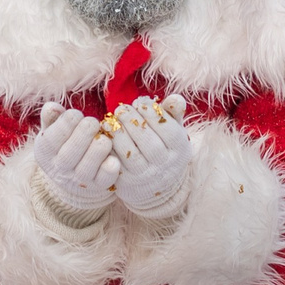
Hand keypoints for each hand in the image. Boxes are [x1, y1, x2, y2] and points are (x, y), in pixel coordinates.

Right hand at [33, 102, 118, 215]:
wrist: (72, 177)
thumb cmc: (64, 144)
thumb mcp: (53, 130)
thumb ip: (51, 118)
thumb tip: (53, 107)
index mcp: (45, 152)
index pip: (51, 140)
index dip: (65, 124)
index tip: (76, 114)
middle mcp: (59, 168)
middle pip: (68, 155)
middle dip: (82, 135)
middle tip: (93, 122)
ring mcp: (78, 179)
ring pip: (85, 169)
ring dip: (96, 151)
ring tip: (104, 138)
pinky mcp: (97, 186)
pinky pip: (103, 180)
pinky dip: (109, 170)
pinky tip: (114, 159)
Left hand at [108, 95, 193, 217]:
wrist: (157, 186)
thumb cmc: (164, 148)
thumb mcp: (173, 131)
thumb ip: (174, 113)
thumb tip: (174, 98)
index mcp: (180, 150)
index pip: (168, 131)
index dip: (152, 114)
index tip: (139, 102)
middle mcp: (166, 165)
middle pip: (149, 143)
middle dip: (132, 121)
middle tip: (121, 109)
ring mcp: (146, 177)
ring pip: (132, 155)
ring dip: (119, 135)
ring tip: (111, 121)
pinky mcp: (127, 183)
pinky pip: (116, 164)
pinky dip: (109, 149)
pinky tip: (105, 136)